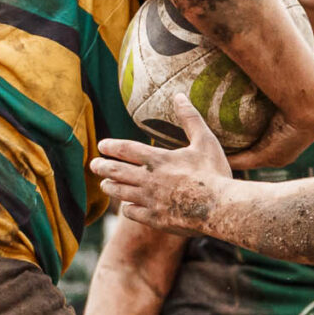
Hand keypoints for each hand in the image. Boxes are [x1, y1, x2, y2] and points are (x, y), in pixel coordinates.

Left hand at [93, 100, 231, 237]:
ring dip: (110, 187)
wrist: (220, 208)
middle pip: (117, 171)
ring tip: (104, 185)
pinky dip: (126, 208)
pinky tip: (125, 206)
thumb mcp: (205, 141)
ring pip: (120, 192)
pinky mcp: (155, 219)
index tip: (101, 145)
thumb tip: (179, 95)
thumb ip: (190, 118)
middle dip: (103, 167)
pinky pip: (132, 213)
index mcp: (158, 160)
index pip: (126, 150)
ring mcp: (150, 201)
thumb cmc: (214, 173)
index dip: (111, 146)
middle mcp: (148, 180)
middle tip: (93, 164)